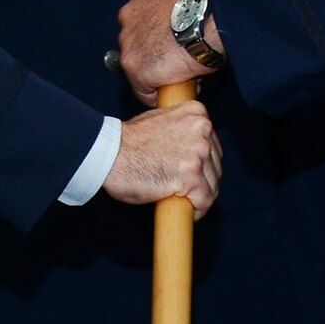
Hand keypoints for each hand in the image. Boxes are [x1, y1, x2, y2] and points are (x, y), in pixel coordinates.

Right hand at [103, 99, 222, 218]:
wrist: (109, 154)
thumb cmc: (128, 142)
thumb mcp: (162, 121)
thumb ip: (182, 130)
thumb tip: (194, 150)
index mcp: (197, 113)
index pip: (212, 145)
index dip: (202, 164)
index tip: (191, 175)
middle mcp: (202, 129)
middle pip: (215, 165)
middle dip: (202, 181)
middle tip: (182, 189)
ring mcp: (198, 152)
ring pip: (213, 185)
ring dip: (199, 196)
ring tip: (181, 199)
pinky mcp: (191, 175)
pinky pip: (204, 201)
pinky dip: (197, 210)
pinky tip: (186, 210)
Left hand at [118, 0, 219, 103]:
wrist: (209, 22)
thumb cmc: (208, 10)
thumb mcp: (187, 0)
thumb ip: (175, 12)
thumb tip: (184, 30)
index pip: (143, 19)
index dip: (159, 33)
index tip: (173, 41)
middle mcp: (128, 15)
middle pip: (137, 42)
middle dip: (154, 52)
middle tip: (178, 58)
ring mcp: (129, 41)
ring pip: (139, 66)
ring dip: (157, 72)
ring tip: (181, 72)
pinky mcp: (133, 66)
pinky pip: (143, 89)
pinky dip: (159, 92)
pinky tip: (179, 86)